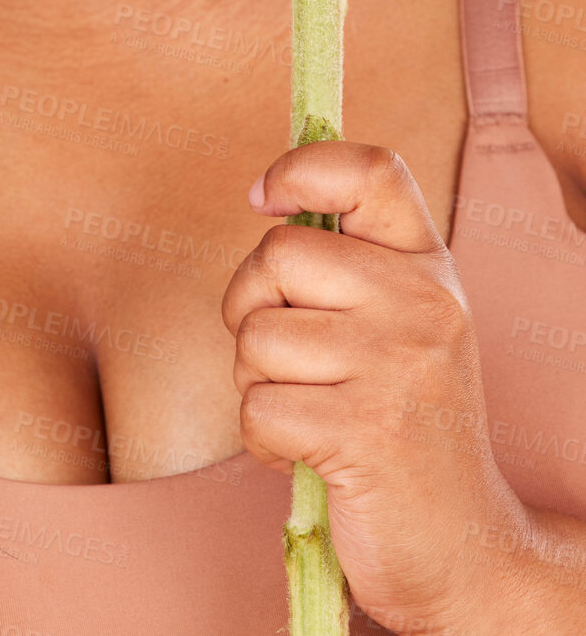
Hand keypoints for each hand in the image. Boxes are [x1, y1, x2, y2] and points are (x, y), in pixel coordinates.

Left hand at [222, 141, 536, 632]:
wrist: (465, 547)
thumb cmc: (408, 424)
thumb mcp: (402, 324)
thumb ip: (351, 261)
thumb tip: (265, 196)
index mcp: (429, 267)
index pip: (371, 171)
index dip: (301, 170)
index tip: (265, 200)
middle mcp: (422, 305)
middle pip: (277, 254)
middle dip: (252, 305)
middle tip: (287, 355)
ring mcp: (397, 367)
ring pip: (256, 335)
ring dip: (256, 381)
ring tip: (308, 409)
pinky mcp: (364, 433)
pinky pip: (256, 407)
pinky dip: (262, 439)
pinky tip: (306, 452)